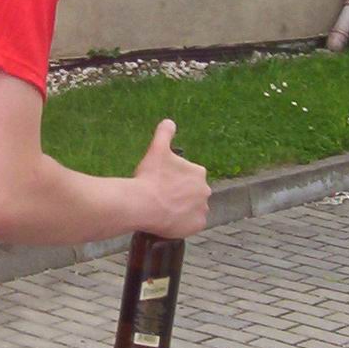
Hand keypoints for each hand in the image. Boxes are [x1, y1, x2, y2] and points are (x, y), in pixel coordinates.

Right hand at [131, 119, 209, 238]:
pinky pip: (191, 224)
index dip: (174, 179)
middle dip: (180, 194)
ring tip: (163, 209)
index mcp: (199, 173)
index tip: (162, 182)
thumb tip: (169, 122)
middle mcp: (205, 191)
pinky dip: (182, 223)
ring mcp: (202, 210)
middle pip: (192, 193)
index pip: (189, 176)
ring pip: (192, 209)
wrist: (143, 204)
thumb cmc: (150, 177)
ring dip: (182, 209)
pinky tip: (168, 220)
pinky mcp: (196, 226)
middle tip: (161, 196)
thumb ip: (164, 133)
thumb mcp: (156, 149)